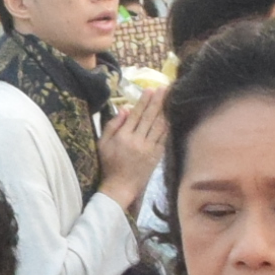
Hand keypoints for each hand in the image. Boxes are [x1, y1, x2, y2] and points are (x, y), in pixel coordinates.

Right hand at [92, 90, 168, 207]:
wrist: (120, 187)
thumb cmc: (109, 164)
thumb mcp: (102, 144)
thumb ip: (112, 125)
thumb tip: (125, 108)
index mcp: (123, 137)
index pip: (136, 115)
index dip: (144, 101)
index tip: (150, 89)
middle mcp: (138, 141)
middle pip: (149, 117)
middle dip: (157, 101)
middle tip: (164, 88)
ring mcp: (149, 149)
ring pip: (159, 126)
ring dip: (165, 111)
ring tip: (170, 98)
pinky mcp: (157, 156)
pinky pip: (164, 138)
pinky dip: (168, 126)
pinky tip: (171, 116)